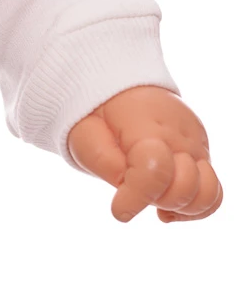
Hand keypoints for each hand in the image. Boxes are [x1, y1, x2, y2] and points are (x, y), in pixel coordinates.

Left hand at [67, 85, 221, 222]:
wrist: (122, 88)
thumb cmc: (100, 114)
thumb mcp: (84, 132)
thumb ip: (104, 162)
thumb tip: (126, 196)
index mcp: (145, 125)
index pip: (155, 171)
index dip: (135, 197)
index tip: (118, 209)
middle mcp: (179, 135)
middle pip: (185, 187)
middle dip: (157, 199)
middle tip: (133, 190)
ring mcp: (196, 144)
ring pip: (207, 194)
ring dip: (180, 205)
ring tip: (154, 198)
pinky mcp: (204, 152)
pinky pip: (213, 193)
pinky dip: (193, 206)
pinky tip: (167, 202)